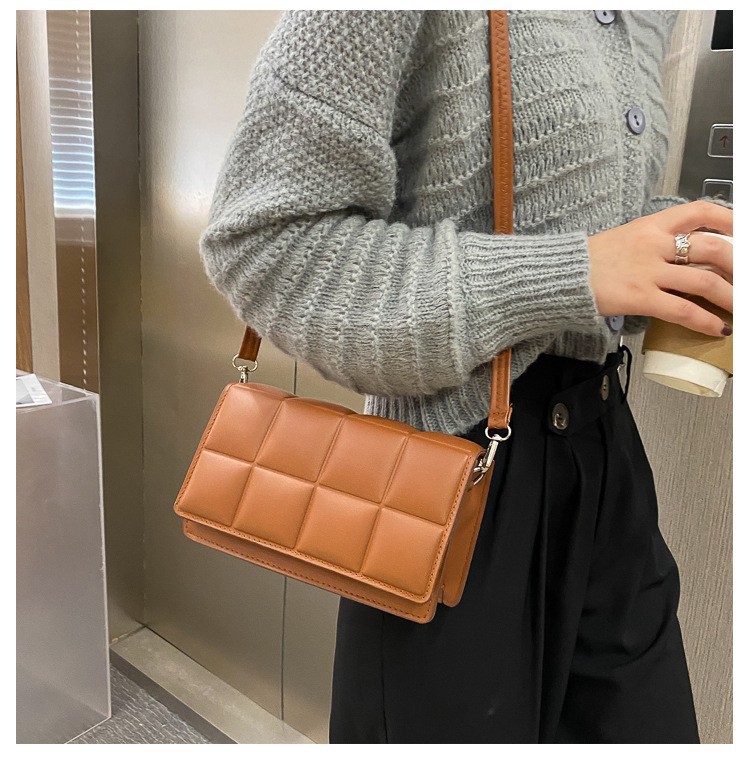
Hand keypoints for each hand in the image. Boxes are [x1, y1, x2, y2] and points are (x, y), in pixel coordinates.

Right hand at [587, 200, 732, 336]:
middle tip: (745, 278)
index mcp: (650, 226)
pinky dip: (705, 321)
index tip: (742, 231)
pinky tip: (717, 328)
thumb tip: (682, 257)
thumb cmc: (589, 261)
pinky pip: (682, 310)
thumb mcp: (625, 239)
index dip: (729, 219)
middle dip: (738, 265)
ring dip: (731, 296)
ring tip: (740, 308)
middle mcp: (653, 244)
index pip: (699, 211)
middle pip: (712, 248)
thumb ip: (654, 244)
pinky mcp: (640, 297)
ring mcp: (647, 271)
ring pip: (704, 280)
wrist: (559, 275)